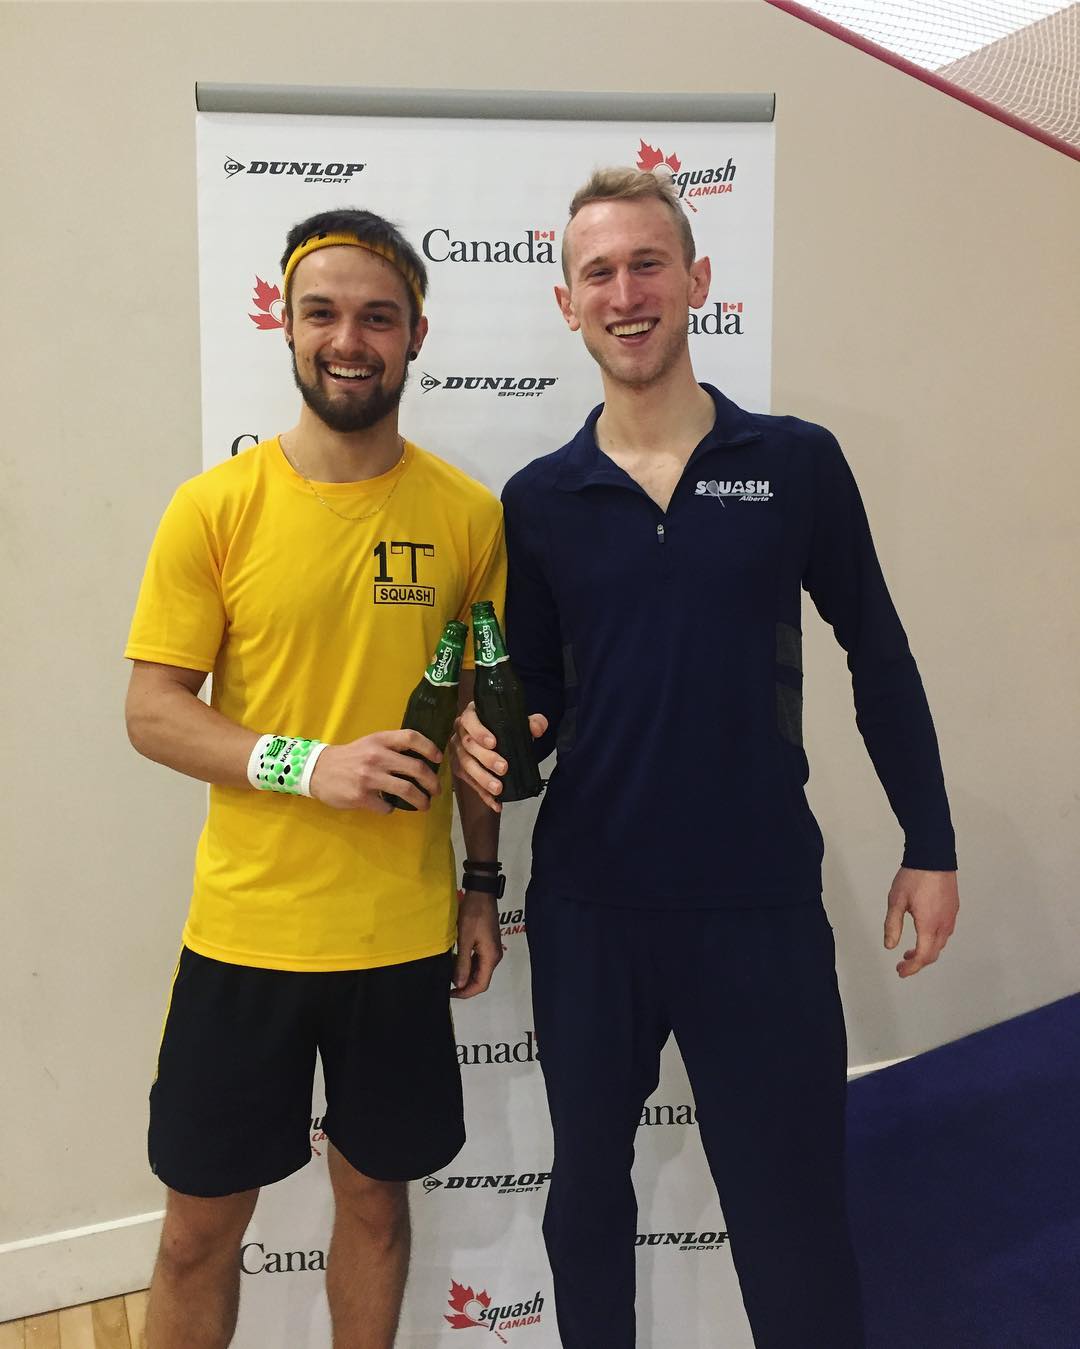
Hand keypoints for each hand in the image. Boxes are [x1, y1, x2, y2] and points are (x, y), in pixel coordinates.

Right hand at [307, 731, 442, 812]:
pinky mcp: (362, 796)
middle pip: (416, 768)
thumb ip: (391, 748)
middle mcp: (377, 756)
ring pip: (407, 790)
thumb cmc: (350, 757)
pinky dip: (391, 809)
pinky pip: (386, 807)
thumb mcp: (369, 744)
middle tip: (436, 790)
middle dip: (432, 782)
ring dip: (421, 800)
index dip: (430, 748)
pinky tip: (388, 807)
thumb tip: (422, 761)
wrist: (318, 770)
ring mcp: (369, 777)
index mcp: (380, 740)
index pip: (412, 737)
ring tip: (425, 805)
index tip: (439, 759)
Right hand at [449, 702, 547, 812]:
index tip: (494, 742)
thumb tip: (537, 729)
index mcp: (471, 716)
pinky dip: (483, 795)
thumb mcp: (518, 721)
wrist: (497, 739)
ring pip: (466, 766)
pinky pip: (470, 784)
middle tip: (504, 768)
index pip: (469, 720)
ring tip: (498, 788)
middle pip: (468, 746)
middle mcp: (460, 733)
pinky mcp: (460, 771)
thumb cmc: (504, 727)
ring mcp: (458, 753)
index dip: (479, 732)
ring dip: (482, 778)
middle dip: (485, 758)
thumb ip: (532, 722)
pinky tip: (496, 804)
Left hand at [451, 891, 503, 997]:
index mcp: (491, 957)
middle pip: (481, 979)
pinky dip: (468, 965)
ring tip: (449, 974)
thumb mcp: (464, 939)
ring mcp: (492, 950)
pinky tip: (455, 962)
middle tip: (447, 985)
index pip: (481, 984)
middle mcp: (494, 956)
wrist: (481, 893)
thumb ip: (462, 963)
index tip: (450, 993)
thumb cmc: (473, 914)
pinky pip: (479, 961)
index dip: (466, 992)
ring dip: (466, 975)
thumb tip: (459, 984)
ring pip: (480, 971)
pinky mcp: (488, 944)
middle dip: (465, 985)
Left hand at [884, 867, 958, 977]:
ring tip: (911, 951)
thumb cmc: (914, 876)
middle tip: (903, 964)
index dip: (912, 967)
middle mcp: (944, 924)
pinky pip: (945, 931)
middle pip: (934, 953)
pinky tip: (923, 934)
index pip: (923, 956)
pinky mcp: (953, 908)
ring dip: (927, 951)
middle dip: (918, 962)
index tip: (901, 971)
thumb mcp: (896, 901)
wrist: (934, 856)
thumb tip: (889, 946)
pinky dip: (934, 939)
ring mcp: (951, 916)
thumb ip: (892, 925)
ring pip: (941, 943)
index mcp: (929, 924)